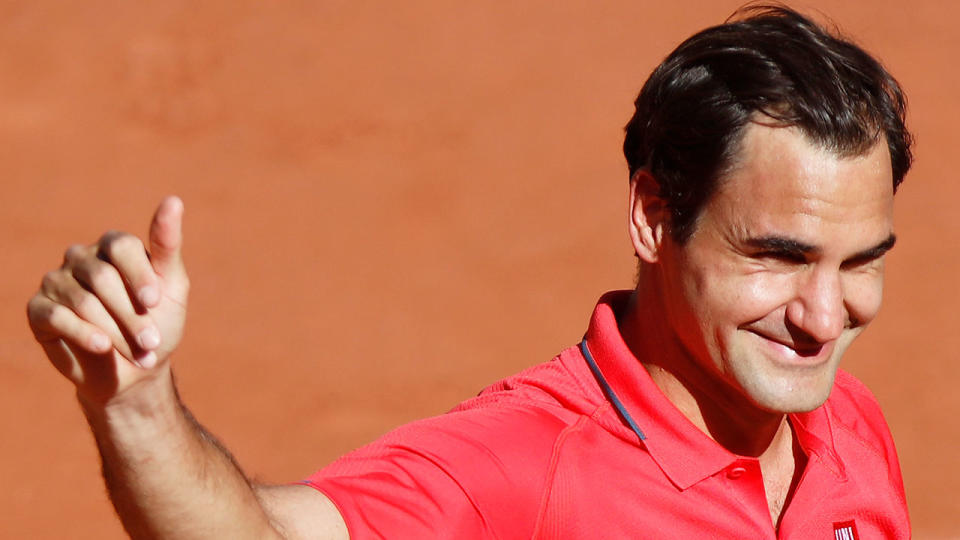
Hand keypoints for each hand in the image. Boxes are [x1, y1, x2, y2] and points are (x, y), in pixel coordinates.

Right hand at [27, 196, 188, 404]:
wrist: (136, 370)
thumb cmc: (158, 323)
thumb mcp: (172, 286)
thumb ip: (168, 245)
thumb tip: (173, 200)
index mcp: (114, 246)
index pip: (120, 246)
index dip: (138, 274)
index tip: (155, 301)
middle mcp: (81, 258)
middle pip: (102, 278)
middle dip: (131, 314)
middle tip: (151, 342)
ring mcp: (57, 282)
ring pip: (83, 301)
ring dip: (115, 331)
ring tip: (140, 354)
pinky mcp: (39, 310)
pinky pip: (57, 316)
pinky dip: (84, 334)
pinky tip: (103, 348)